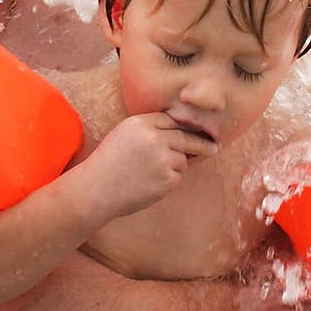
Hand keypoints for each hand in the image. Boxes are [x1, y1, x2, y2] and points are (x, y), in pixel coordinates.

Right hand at [78, 112, 216, 220]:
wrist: (96, 190)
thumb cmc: (108, 163)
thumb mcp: (124, 134)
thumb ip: (149, 128)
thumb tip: (180, 131)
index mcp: (141, 123)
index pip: (172, 120)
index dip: (185, 126)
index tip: (199, 129)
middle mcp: (154, 138)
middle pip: (186, 137)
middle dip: (202, 143)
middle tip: (214, 147)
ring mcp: (162, 159)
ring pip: (183, 160)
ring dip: (174, 166)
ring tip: (148, 173)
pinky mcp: (167, 179)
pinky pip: (178, 177)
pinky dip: (168, 180)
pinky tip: (149, 183)